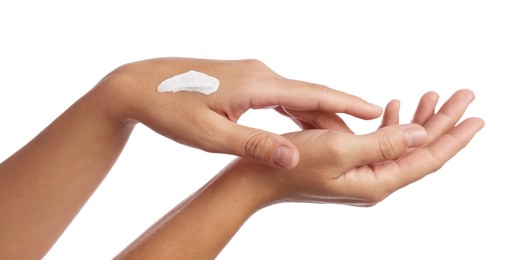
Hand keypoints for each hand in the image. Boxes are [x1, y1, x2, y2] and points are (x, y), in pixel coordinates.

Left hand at [98, 58, 381, 167]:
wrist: (140, 85)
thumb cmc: (171, 111)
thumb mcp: (210, 135)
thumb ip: (254, 144)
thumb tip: (295, 156)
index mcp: (256, 86)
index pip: (312, 95)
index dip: (346, 103)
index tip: (376, 110)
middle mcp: (260, 74)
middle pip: (310, 96)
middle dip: (340, 116)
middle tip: (371, 134)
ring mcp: (252, 75)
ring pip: (296, 98)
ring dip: (319, 117)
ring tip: (344, 137)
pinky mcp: (244, 81)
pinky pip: (281, 97)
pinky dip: (298, 113)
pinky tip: (305, 126)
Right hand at [239, 89, 483, 205]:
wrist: (257, 180)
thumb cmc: (292, 165)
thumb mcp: (340, 150)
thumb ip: (384, 143)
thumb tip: (420, 134)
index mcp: (377, 183)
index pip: (426, 159)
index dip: (454, 137)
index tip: (477, 117)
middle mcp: (375, 181)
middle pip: (419, 150)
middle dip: (443, 122)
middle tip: (465, 96)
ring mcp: (362, 173)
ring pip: (402, 145)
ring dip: (419, 120)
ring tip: (435, 96)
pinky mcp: (349, 164)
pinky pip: (381, 144)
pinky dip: (393, 125)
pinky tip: (397, 109)